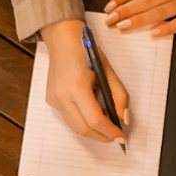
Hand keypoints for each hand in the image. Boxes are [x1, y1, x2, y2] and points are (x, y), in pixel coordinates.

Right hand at [44, 20, 129, 146]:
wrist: (62, 39)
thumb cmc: (85, 50)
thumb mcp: (108, 71)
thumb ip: (119, 96)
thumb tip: (124, 118)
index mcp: (77, 86)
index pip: (95, 120)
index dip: (110, 131)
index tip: (121, 135)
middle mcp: (62, 96)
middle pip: (84, 129)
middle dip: (102, 136)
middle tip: (116, 135)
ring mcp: (54, 100)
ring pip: (75, 127)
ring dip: (93, 130)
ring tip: (106, 123)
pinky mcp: (51, 101)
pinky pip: (69, 119)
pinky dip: (83, 122)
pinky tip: (93, 113)